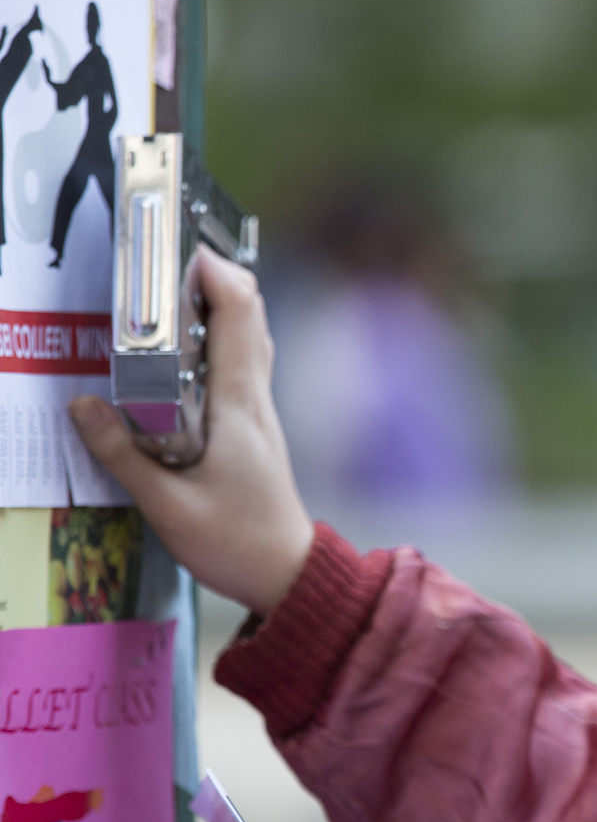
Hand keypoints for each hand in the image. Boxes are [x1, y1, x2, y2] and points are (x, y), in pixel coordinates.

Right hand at [70, 246, 314, 612]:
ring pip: (249, 341)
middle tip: (170, 258)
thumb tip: (83, 405)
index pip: (240, 319)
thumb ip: (123, 456)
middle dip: (216, 279)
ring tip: (173, 291)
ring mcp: (259, 413)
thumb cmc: (236, 543)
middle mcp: (256, 399)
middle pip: (250, 319)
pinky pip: (242, 367)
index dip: (217, 276)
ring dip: (220, 308)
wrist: (288, 573)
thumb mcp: (167, 506)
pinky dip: (220, 341)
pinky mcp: (254, 429)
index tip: (183, 248)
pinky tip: (187, 350)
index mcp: (240, 406)